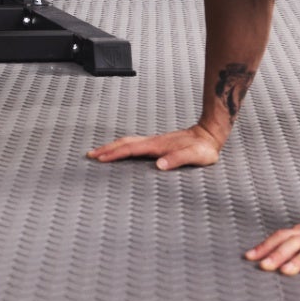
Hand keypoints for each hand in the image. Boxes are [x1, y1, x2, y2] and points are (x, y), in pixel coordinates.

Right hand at [86, 123, 222, 169]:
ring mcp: (153, 141)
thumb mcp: (193, 156)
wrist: (208, 135)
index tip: (100, 158)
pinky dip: (122, 146)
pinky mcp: (156, 144)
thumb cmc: (202, 148)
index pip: (130, 149)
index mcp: (156, 146)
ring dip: (112, 147)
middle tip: (90, 154)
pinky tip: (121, 150)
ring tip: (99, 152)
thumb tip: (159, 165)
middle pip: (123, 143)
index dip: (114, 154)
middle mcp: (152, 142)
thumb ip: (177, 159)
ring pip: (127, 142)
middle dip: (106, 149)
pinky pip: (133, 144)